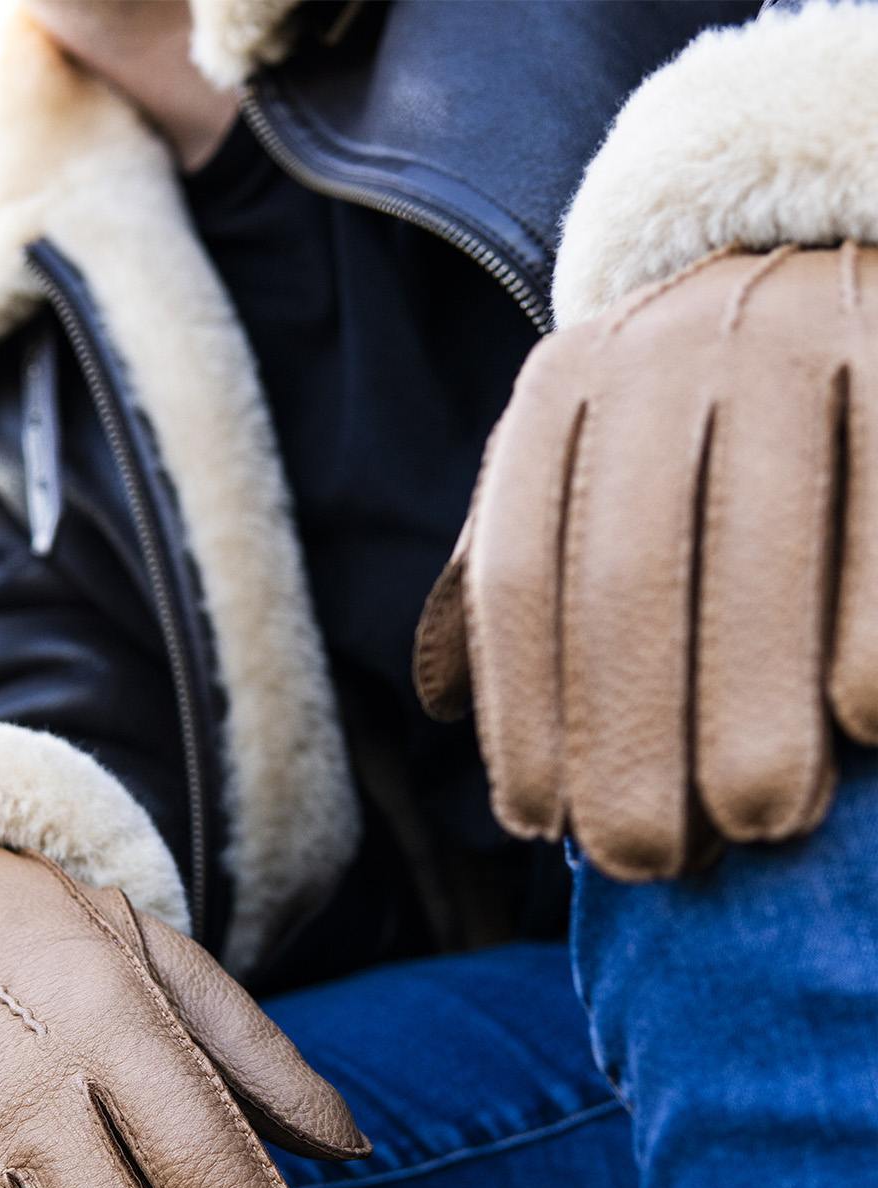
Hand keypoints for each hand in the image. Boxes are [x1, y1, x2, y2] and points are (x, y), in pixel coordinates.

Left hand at [415, 244, 877, 878]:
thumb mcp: (591, 456)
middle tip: (649, 861)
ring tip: (758, 822)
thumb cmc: (708, 411)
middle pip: (631, 573)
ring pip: (761, 551)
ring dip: (753, 707)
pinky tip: (866, 725)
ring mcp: (803, 334)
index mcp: (569, 384)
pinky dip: (876, 630)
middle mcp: (670, 345)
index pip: (527, 573)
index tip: (544, 828)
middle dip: (632, 736)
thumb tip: (441, 704)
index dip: (528, 715)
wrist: (850, 240)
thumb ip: (522, 562)